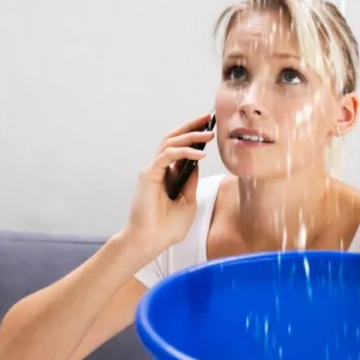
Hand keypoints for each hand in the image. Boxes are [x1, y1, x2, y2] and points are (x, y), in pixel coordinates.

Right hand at [124, 113, 215, 252]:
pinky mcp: (148, 174)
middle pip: (174, 138)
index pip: (179, 148)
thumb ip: (191, 181)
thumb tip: (198, 163)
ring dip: (190, 136)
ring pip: (170, 142)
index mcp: (166, 174)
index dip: (193, 136)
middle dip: (192, 127)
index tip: (210, 128)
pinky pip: (168, 156)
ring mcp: (152, 170)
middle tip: (209, 118)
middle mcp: (158, 168)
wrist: (150, 242)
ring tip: (209, 134)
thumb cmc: (166, 227)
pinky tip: (199, 155)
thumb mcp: (188, 201)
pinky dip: (183, 152)